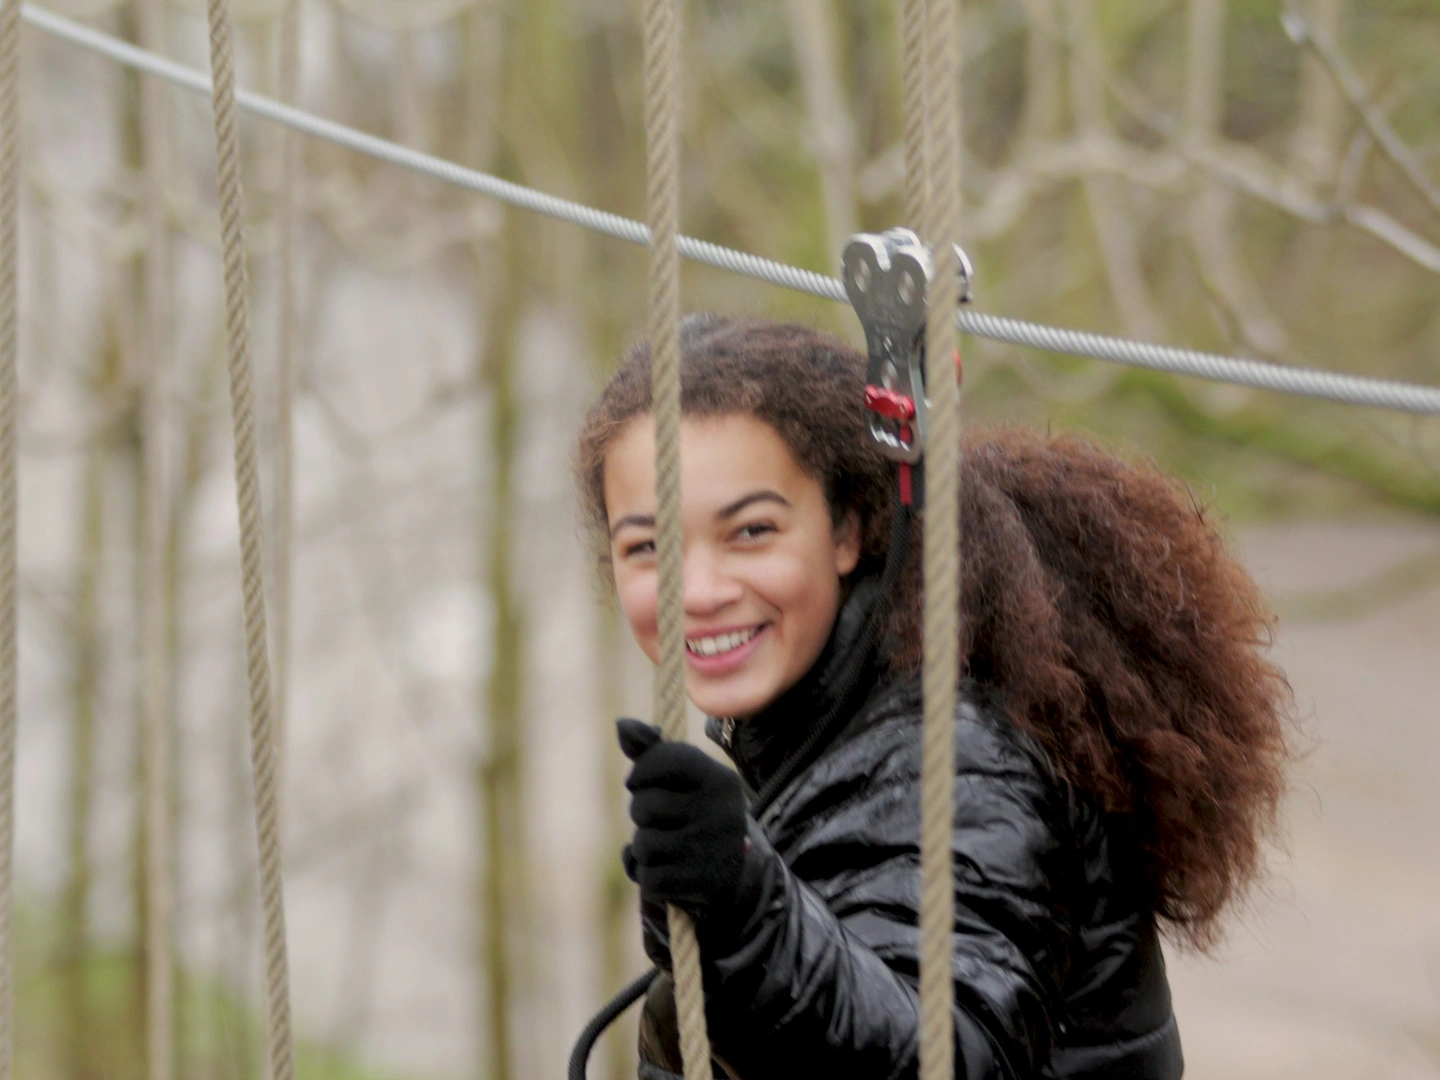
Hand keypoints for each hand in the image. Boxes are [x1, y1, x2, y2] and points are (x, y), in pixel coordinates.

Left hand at [617, 719, 748, 916]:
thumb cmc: (698, 815)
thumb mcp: (686, 781)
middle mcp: (721, 812)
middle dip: (641, 814)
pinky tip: (667, 872)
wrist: (735, 874)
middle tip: (659, 820)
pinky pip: (647, 878)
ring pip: (642, 845)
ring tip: (664, 847)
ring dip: (643, 849)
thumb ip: (653, 751)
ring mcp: (712, 850)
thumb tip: (621, 725)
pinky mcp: (701, 884)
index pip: (666, 760)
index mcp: (719, 779)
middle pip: (644, 806)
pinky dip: (648, 877)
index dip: (641, 771)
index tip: (639, 782)